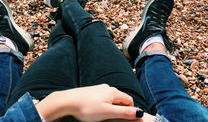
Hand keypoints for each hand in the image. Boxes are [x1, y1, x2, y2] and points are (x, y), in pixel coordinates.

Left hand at [36, 84, 150, 121]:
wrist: (68, 101)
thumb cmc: (87, 108)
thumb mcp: (108, 113)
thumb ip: (124, 112)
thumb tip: (140, 113)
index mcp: (113, 92)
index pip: (129, 100)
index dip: (130, 111)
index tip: (126, 120)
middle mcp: (107, 88)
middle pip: (121, 99)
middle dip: (121, 109)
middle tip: (114, 119)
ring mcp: (99, 89)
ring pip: (111, 99)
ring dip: (112, 107)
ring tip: (104, 116)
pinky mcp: (92, 91)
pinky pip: (103, 99)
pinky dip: (104, 105)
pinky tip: (96, 111)